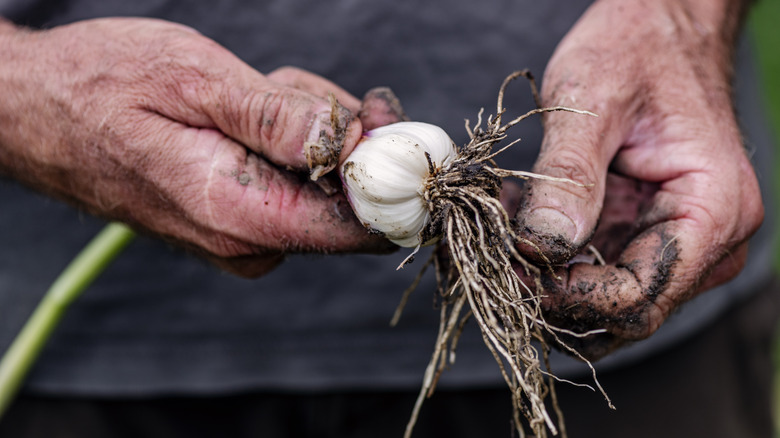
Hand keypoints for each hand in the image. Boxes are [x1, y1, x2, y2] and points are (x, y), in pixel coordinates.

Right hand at [0, 18, 394, 276]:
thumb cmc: (103, 87)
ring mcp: (245, 236)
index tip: (392, 125)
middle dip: (338, 131)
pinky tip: (245, 112)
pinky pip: (296, 182)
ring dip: (306, 126)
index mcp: (241, 216)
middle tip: (286, 87)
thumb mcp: (195, 81)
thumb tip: (354, 143)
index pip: (358, 227)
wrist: (38, 111)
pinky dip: (289, 139)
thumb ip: (280, 119)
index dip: (392, 176)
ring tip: (248, 95)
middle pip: (349, 196)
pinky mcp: (242, 220)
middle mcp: (249, 243)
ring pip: (325, 181)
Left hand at [514, 0, 761, 358]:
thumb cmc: (638, 48)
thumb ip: (569, 175)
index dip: (571, 296)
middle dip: (557, 296)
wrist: (660, 26)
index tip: (514, 271)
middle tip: (497, 262)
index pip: (640, 295)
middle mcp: (707, 240)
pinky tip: (520, 225)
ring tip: (503, 240)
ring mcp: (677, 240)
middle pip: (626, 310)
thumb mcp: (594, 101)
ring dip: (550, 282)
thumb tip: (542, 245)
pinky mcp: (646, 232)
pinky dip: (555, 260)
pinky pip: (599, 268)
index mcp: (712, 211)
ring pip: (608, 298)